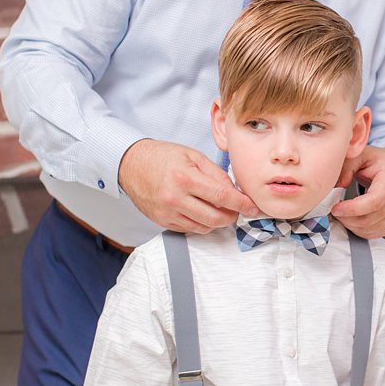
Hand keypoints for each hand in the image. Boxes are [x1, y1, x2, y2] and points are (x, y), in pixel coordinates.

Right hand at [117, 139, 258, 233]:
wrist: (131, 164)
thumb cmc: (162, 156)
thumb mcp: (193, 156)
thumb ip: (216, 174)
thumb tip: (235, 191)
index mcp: (185, 178)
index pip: (222, 197)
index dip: (242, 204)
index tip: (253, 207)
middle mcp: (175, 198)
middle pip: (216, 218)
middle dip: (232, 215)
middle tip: (237, 208)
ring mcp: (168, 212)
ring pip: (204, 227)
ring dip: (217, 221)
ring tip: (219, 209)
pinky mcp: (162, 221)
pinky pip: (190, 229)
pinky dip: (201, 223)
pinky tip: (201, 211)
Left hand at [331, 146, 384, 238]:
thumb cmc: (378, 163)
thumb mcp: (360, 155)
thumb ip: (347, 166)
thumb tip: (337, 185)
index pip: (373, 202)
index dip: (352, 209)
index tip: (335, 209)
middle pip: (368, 219)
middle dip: (346, 218)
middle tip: (333, 210)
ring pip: (369, 229)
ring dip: (350, 224)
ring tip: (341, 213)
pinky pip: (373, 234)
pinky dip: (357, 229)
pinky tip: (350, 219)